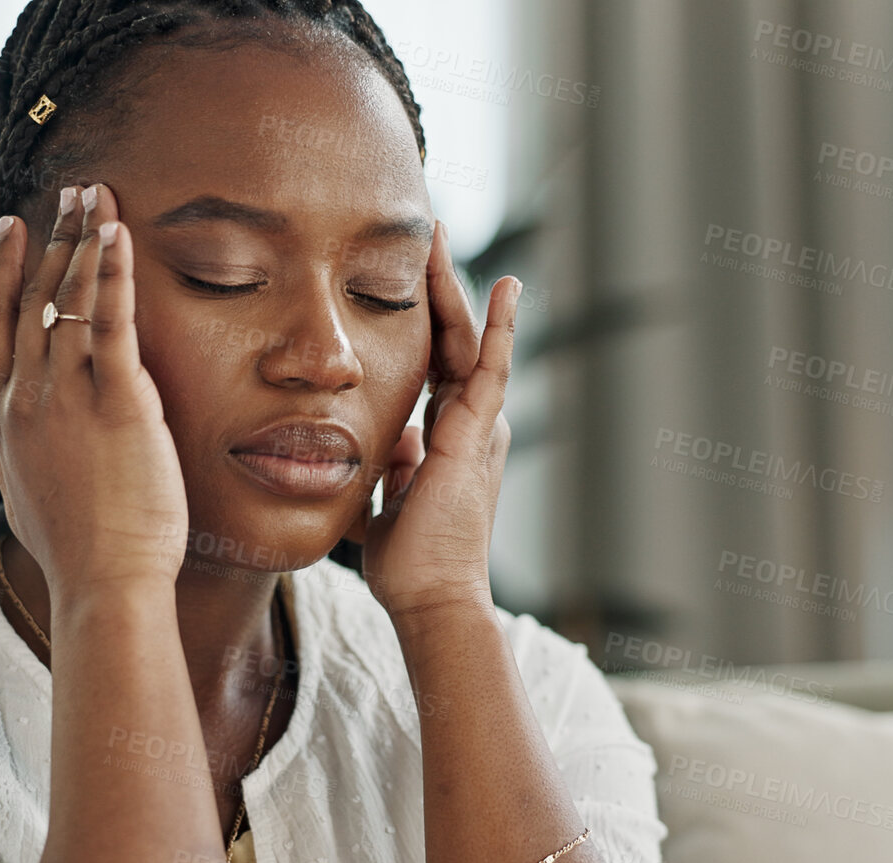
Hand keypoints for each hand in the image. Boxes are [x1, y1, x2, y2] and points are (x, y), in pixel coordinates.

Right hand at [0, 183, 188, 596]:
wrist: (104, 585)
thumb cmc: (73, 548)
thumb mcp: (20, 491)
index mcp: (7, 415)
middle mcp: (27, 397)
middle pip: (28, 298)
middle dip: (46, 239)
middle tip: (63, 193)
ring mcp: (67, 397)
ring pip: (65, 300)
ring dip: (80, 240)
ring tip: (93, 194)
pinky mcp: (117, 402)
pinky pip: (109, 322)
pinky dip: (111, 273)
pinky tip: (116, 233)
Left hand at [345, 220, 518, 617]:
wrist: (429, 595)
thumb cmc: (406, 561)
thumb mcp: (387, 497)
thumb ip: (390, 466)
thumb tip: (385, 444)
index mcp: (445, 436)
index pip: (431, 362)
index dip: (418, 321)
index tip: (401, 282)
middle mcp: (467, 424)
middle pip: (449, 339)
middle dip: (434, 288)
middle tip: (422, 237)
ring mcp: (477, 426)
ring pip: (467, 341)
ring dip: (454, 289)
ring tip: (440, 238)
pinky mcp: (479, 433)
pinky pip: (492, 369)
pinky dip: (501, 327)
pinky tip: (507, 287)